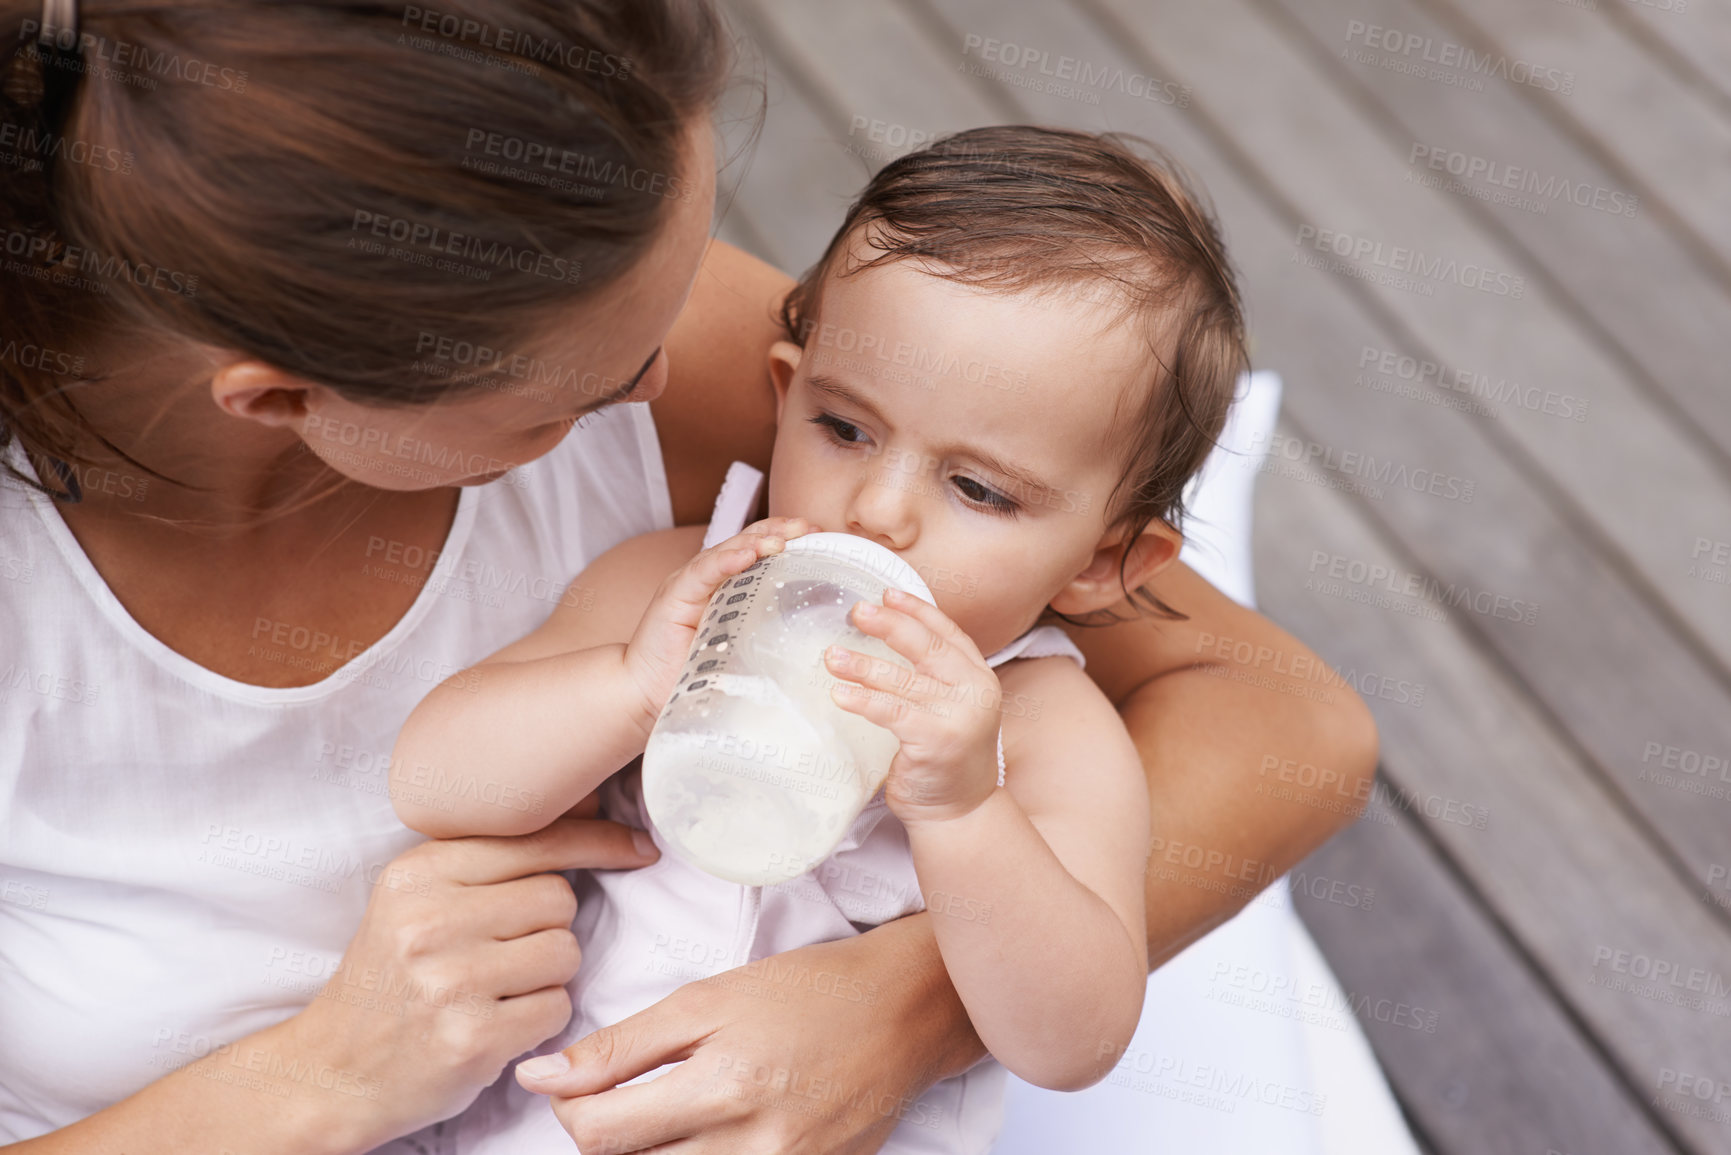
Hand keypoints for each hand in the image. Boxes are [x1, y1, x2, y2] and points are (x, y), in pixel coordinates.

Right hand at [291, 815, 659, 1148]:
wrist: (333, 1069)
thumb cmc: (391, 976)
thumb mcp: (416, 899)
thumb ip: (489, 859)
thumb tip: (588, 801)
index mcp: (418, 872)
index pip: (534, 837)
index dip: (595, 840)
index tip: (637, 845)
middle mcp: (430, 920)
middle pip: (559, 899)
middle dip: (549, 926)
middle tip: (503, 952)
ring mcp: (450, 980)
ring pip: (565, 952)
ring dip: (548, 975)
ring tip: (496, 988)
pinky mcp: (472, 1037)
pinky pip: (556, 1007)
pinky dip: (538, 1019)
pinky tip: (496, 1023)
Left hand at [512, 920, 980, 1153]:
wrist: (904, 1012)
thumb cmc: (807, 990)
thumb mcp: (707, 1000)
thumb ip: (620, 1046)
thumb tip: (539, 1077)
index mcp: (723, 1086)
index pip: (600, 1133)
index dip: (568, 1107)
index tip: (571, 1081)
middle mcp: (753, 1146)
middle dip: (605, 1135)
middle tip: (617, 1096)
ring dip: (649, 1152)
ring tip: (663, 1113)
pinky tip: (703, 1133)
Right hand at [620, 516, 819, 730]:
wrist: (646, 693)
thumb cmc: (694, 673)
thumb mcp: (740, 649)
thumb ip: (764, 634)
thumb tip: (811, 637)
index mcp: (727, 587)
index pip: (759, 553)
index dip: (787, 539)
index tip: (820, 535)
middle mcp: (709, 578)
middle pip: (747, 543)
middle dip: (779, 531)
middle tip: (809, 527)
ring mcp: (690, 583)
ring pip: (727, 551)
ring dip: (756, 542)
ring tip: (782, 539)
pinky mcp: (673, 595)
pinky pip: (703, 572)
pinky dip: (724, 561)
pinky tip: (746, 554)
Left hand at [824, 587, 1002, 824]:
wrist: (959, 810)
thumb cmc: (944, 757)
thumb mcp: (949, 707)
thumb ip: (931, 676)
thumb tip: (887, 634)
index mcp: (978, 677)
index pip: (948, 633)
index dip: (917, 610)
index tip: (887, 593)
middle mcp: (975, 691)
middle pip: (927, 647)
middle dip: (889, 625)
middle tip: (857, 612)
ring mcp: (959, 716)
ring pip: (903, 680)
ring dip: (862, 664)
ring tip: (832, 656)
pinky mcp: (937, 739)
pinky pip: (892, 712)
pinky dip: (863, 700)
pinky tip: (840, 693)